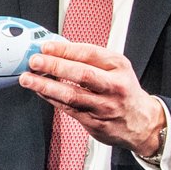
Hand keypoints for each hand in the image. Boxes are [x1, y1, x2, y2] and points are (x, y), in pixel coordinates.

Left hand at [21, 40, 167, 158]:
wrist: (141, 123)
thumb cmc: (124, 91)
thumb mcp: (116, 68)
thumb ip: (91, 59)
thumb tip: (58, 49)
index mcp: (118, 67)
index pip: (90, 54)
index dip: (65, 49)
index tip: (46, 46)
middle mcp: (113, 86)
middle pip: (82, 74)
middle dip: (55, 66)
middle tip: (35, 61)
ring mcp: (104, 106)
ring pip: (72, 95)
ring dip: (46, 86)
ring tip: (28, 79)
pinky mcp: (94, 122)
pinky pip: (68, 108)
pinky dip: (51, 98)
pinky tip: (40, 91)